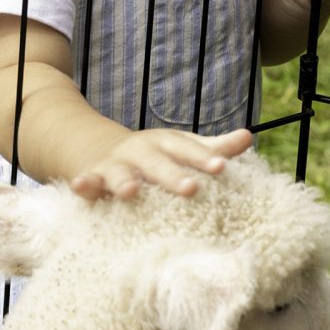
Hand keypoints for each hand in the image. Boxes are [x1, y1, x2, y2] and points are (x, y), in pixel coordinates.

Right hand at [69, 127, 252, 200]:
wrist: (102, 148)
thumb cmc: (156, 155)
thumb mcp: (183, 147)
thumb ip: (215, 147)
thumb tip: (249, 137)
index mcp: (167, 144)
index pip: (188, 150)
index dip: (205, 158)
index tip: (222, 166)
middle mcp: (142, 151)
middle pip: (158, 163)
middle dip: (172, 176)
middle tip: (191, 189)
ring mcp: (116, 164)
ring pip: (120, 172)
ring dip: (124, 181)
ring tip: (130, 192)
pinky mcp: (93, 177)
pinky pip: (87, 181)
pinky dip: (83, 183)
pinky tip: (80, 186)